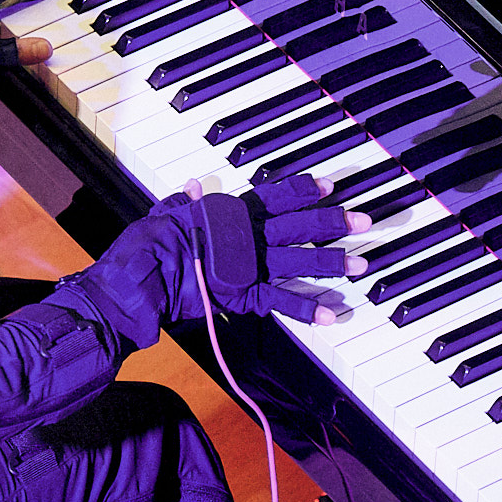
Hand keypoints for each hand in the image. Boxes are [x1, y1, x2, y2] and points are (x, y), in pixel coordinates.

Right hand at [65, 175, 369, 346]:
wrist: (135, 281)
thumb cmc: (144, 248)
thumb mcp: (164, 215)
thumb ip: (183, 203)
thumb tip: (191, 189)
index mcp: (228, 212)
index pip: (274, 195)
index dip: (304, 190)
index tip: (330, 187)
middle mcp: (244, 234)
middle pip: (298, 225)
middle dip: (334, 223)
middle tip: (366, 222)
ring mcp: (245, 265)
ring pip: (298, 261)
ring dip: (332, 263)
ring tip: (361, 265)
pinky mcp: (241, 296)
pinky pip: (280, 302)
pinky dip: (306, 309)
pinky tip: (332, 314)